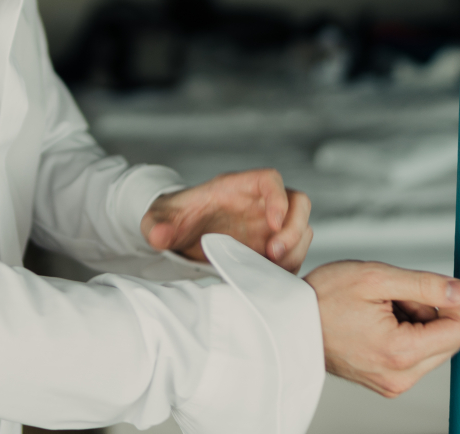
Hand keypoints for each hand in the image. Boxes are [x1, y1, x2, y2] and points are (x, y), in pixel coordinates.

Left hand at [139, 169, 312, 271]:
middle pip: (298, 204)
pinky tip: (270, 279)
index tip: (273, 223)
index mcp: (236, 187)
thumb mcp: (159, 219)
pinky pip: (293, 254)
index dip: (278, 198)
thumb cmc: (175, 218)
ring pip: (301, 230)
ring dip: (294, 251)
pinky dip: (289, 266)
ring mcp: (268, 226)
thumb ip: (157, 225)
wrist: (179, 235)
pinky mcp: (270, 247)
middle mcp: (259, 204)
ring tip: (272, 270)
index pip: (270, 180)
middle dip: (294, 229)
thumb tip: (159, 236)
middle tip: (274, 254)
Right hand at [303, 260, 459, 396]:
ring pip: (432, 349)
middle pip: (448, 341)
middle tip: (391, 299)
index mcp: (400, 352)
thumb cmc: (323, 297)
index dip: (446, 303)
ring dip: (416, 324)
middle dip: (428, 313)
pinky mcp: (386, 384)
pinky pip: (414, 358)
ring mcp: (392, 384)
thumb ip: (425, 285)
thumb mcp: (375, 277)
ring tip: (379, 311)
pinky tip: (375, 324)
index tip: (417, 290)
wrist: (289, 322)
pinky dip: (404, 336)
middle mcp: (400, 377)